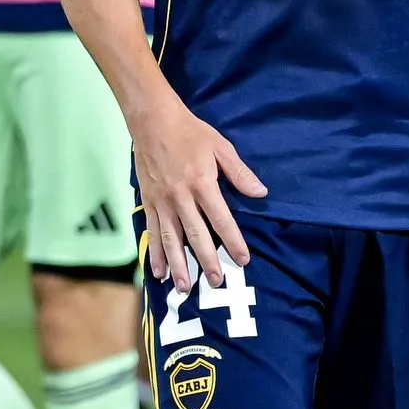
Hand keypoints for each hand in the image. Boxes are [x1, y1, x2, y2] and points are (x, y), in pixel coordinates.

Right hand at [127, 93, 263, 289]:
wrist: (152, 121)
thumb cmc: (190, 132)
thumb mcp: (221, 147)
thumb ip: (239, 173)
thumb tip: (260, 193)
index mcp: (202, 184)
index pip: (221, 219)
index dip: (233, 241)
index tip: (243, 259)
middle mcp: (180, 197)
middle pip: (195, 236)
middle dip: (206, 261)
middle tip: (216, 282)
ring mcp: (161, 202)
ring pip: (170, 239)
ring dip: (178, 264)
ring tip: (184, 286)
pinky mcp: (148, 202)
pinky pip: (152, 232)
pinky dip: (155, 252)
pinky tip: (159, 270)